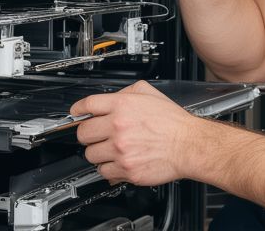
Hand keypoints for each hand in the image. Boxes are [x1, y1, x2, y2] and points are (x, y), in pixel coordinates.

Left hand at [71, 80, 199, 185]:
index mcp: (123, 105)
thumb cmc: (173, 122)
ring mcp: (120, 149)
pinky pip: (103, 172)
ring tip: (111, 150)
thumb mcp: (151, 94)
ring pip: (90, 154)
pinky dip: (108, 169)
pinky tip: (118, 162)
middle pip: (83, 132)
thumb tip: (112, 98)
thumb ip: (127, 93)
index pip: (87, 105)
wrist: (188, 145)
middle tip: (96, 135)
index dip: (78, 109)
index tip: (76, 113)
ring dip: (98, 153)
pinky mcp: (126, 169)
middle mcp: (118, 126)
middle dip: (88, 134)